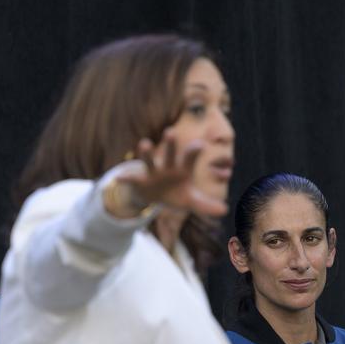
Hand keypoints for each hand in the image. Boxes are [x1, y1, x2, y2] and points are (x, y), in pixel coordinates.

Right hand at [103, 129, 226, 219]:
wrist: (154, 196)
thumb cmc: (176, 193)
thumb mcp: (191, 200)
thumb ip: (205, 205)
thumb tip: (224, 210)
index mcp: (182, 170)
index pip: (189, 158)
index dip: (194, 151)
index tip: (200, 145)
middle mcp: (167, 167)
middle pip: (169, 154)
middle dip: (170, 145)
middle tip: (171, 132)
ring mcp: (152, 173)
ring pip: (149, 161)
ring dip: (146, 153)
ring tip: (144, 143)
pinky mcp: (139, 181)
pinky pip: (132, 179)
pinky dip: (126, 179)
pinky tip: (120, 178)